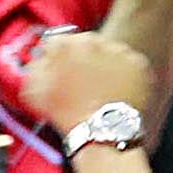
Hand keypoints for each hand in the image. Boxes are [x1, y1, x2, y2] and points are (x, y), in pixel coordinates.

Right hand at [19, 26, 155, 133]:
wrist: (99, 131)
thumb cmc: (65, 114)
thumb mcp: (34, 90)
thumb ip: (36, 65)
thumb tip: (43, 55)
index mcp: (63, 44)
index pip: (61, 41)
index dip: (62, 57)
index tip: (65, 69)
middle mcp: (92, 40)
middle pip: (87, 44)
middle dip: (86, 58)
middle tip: (85, 82)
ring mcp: (117, 50)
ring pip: (111, 52)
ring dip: (107, 65)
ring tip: (103, 90)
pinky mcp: (138, 62)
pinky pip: (131, 64)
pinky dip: (127, 74)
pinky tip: (118, 91)